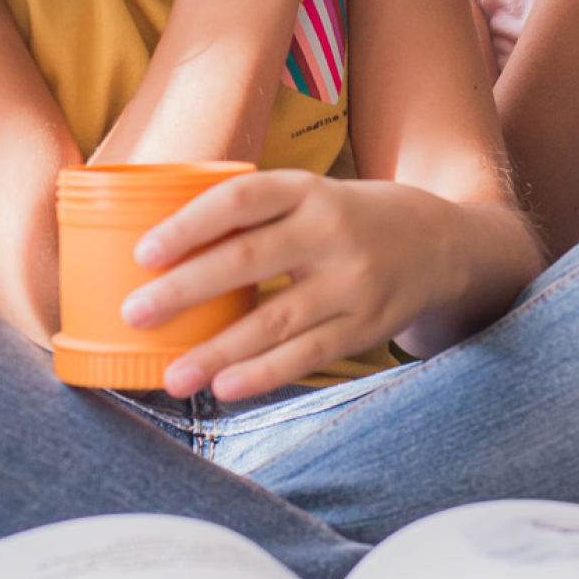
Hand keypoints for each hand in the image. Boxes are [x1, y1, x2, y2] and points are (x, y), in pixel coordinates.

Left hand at [119, 169, 464, 399]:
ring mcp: (353, 282)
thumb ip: (256, 218)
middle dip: (186, 289)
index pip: (242, 198)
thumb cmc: (352, 219)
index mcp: (309, 190)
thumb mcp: (313, 196)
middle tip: (135, 313)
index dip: (189, 223)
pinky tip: (225, 388)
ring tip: (171, 376)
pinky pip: (307, 354)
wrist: (443, 244)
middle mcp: (332, 231)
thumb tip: (163, 256)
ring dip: (218, 350)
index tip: (142, 252)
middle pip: (249, 259)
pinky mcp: (366, 326)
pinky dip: (264, 374)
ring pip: (276, 319)